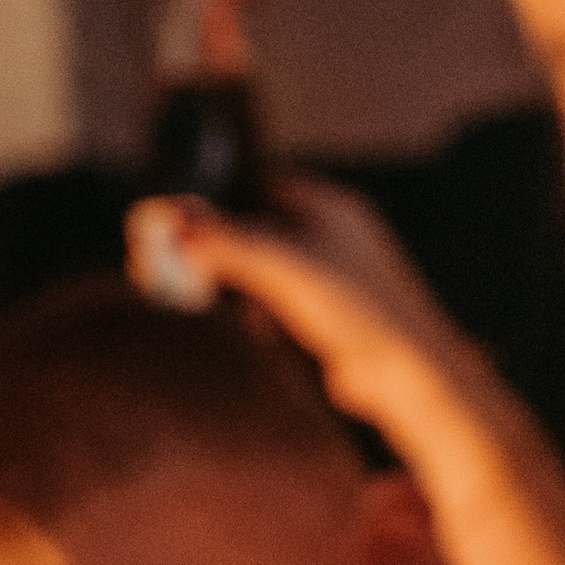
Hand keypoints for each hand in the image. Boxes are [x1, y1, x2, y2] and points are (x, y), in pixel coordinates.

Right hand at [126, 175, 473, 433]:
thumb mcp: (285, 267)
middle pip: (250, 232)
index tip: (167, 221)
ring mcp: (327, 279)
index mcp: (329, 208)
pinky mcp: (323, 320)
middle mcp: (329, 238)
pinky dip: (251, 314)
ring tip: (183, 294)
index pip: (257, 187)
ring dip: (226, 284)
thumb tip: (170, 221)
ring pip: (257, 273)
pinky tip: (246, 328)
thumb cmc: (360, 310)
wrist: (407, 376)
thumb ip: (228, 242)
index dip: (212, 202)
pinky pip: (271, 307)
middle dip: (208, 248)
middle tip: (156, 262)